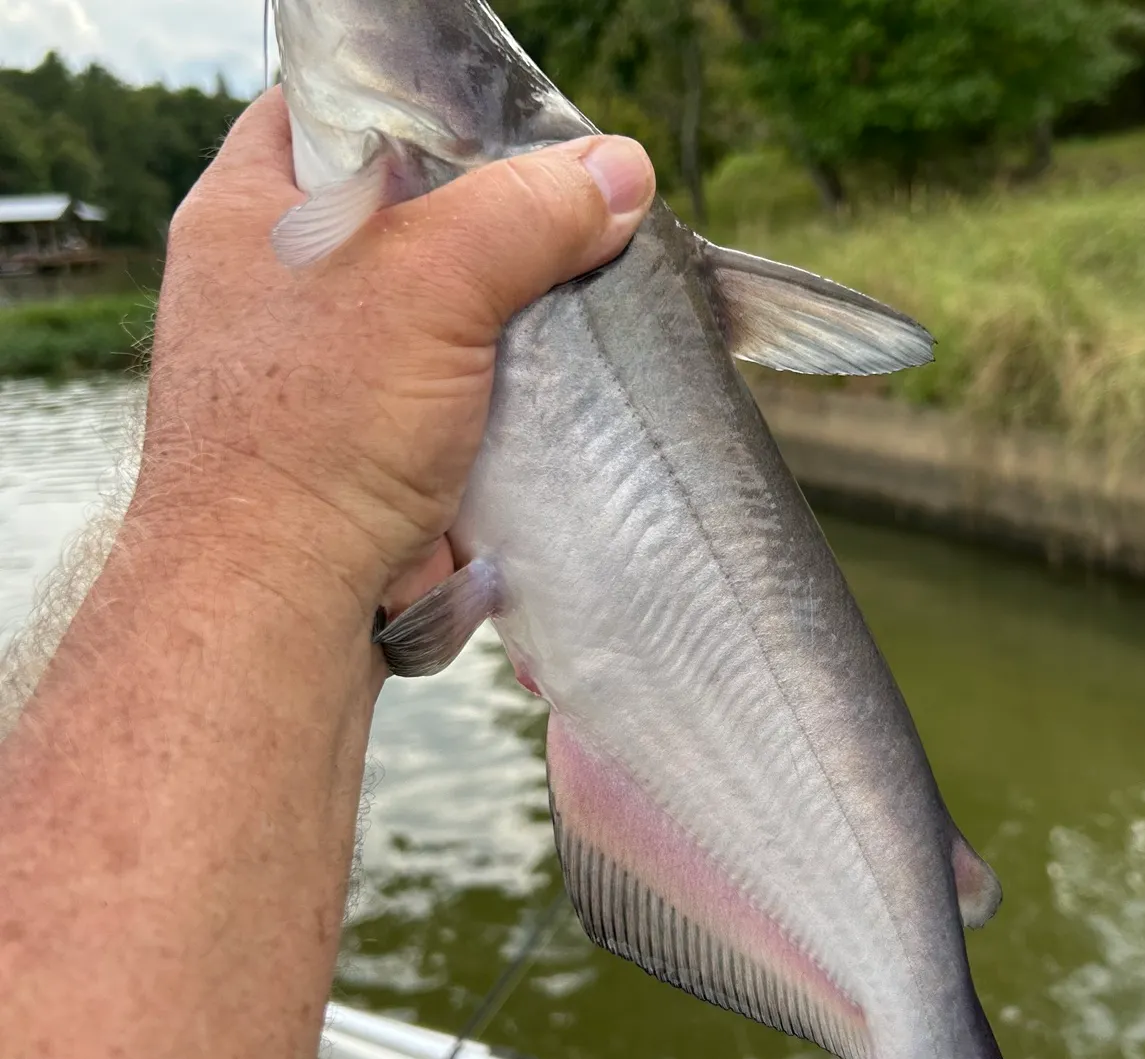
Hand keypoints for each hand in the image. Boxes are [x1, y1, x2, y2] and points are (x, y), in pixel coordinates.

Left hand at [133, 87, 654, 621]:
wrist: (292, 593)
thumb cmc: (321, 421)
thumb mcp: (430, 282)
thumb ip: (526, 215)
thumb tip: (622, 175)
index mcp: (251, 213)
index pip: (328, 113)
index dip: (412, 108)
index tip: (499, 127)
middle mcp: (280, 287)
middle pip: (406, 219)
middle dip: (489, 225)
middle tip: (569, 217)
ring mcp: (330, 374)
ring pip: (442, 316)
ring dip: (508, 321)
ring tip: (584, 301)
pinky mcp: (378, 446)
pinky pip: (459, 395)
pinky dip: (507, 393)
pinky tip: (563, 385)